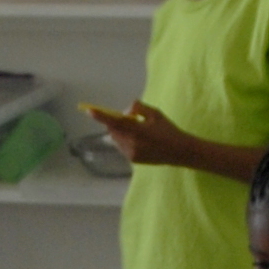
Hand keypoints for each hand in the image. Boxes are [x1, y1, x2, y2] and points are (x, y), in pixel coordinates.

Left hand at [88, 97, 213, 170]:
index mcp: (137, 130)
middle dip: (115, 123)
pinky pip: (122, 147)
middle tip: (130, 120)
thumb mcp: (155, 113)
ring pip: (116, 139)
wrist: (179, 152)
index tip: (89, 110)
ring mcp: (131, 154)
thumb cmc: (168, 130)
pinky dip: (126, 141)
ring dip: (121, 132)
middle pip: (113, 130)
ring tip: (138, 131)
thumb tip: (124, 113)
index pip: (114, 121)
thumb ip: (137, 108)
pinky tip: (141, 141)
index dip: (100, 116)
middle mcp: (131, 144)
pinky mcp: (133, 160)